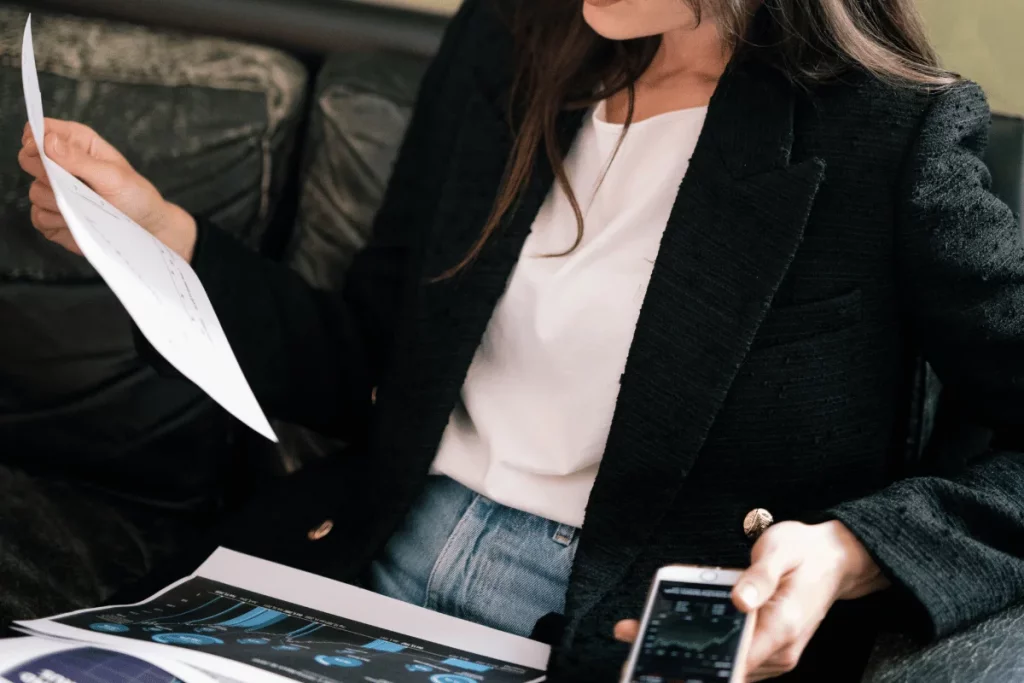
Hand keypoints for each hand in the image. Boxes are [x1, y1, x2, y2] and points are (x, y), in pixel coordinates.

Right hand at [18, 118, 196, 260]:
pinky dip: (58, 223)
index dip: (35, 139)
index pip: (40, 130)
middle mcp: (61, 164)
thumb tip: (47, 141)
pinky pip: (39, 218)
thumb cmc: (136, 196)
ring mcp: (54, 191)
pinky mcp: (52, 216)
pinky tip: (80, 222)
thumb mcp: (113, 176)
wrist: (145, 228)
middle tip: (74, 185)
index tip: (43, 153)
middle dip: (46, 174)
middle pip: (28, 159)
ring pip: (34, 192)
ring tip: (88, 207)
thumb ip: (79, 159)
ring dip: (60, 203)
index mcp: (77, 143)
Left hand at [614, 521, 889, 681]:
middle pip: (726, 670)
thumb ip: (760, 576)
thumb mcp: (780, 551)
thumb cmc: (805, 552)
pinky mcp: (765, 648)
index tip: (667, 663)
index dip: (701, 667)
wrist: (835, 558)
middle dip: (682, 665)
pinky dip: (702, 651)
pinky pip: (731, 656)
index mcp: (783, 627)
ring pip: (726, 667)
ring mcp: (772, 653)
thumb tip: (740, 600)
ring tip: (641, 642)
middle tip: (640, 655)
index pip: (737, 661)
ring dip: (687, 659)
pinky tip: (668, 638)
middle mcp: (779, 650)